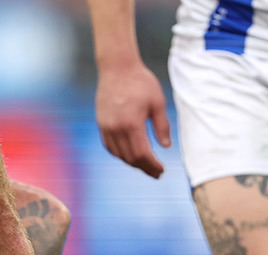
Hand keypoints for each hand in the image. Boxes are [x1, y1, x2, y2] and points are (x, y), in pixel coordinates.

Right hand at [95, 60, 170, 177]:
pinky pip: (110, 146)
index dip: (152, 165)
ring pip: (119, 154)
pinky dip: (121, 154)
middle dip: (144, 168)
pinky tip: (130, 155)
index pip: (142, 154)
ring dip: (133, 163)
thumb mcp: (158, 102)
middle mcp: (116, 128)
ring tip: (145, 165)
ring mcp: (106, 127)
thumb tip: (166, 146)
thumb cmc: (140, 82)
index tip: (162, 170)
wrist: (117, 67)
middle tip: (157, 173)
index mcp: (131, 123)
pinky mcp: (101, 124)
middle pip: (130, 158)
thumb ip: (162, 126)